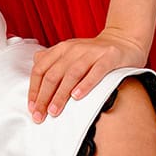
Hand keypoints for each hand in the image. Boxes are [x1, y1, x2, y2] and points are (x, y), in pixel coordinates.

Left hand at [28, 29, 148, 119]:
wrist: (124, 40)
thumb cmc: (94, 53)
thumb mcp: (70, 53)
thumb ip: (52, 60)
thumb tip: (35, 71)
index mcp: (62, 49)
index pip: (40, 69)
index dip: (34, 89)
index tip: (32, 108)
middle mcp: (74, 49)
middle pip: (53, 74)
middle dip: (44, 97)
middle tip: (40, 116)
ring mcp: (92, 52)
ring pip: (72, 74)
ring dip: (61, 94)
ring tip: (54, 111)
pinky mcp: (109, 57)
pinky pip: (96, 71)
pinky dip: (86, 84)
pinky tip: (77, 96)